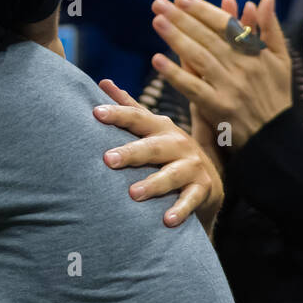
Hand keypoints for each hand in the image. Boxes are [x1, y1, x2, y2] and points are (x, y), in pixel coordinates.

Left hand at [93, 79, 223, 232]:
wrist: (206, 179)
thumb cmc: (167, 151)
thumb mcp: (151, 128)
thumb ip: (129, 108)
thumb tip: (103, 81)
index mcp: (160, 127)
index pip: (136, 118)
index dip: (117, 114)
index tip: (95, 113)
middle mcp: (177, 144)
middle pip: (152, 147)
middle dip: (131, 153)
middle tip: (108, 159)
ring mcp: (191, 166)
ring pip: (171, 175)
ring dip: (153, 184)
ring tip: (133, 194)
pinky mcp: (202, 189)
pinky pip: (190, 200)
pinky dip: (179, 210)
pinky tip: (166, 220)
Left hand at [149, 0, 292, 149]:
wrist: (276, 138)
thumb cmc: (277, 96)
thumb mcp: (281, 60)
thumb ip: (271, 28)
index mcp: (256, 52)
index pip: (225, 25)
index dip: (202, 10)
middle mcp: (242, 66)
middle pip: (208, 37)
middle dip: (182, 18)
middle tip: (159, 4)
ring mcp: (229, 86)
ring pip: (199, 57)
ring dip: (176, 39)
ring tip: (157, 22)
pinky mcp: (218, 107)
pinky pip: (193, 87)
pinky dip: (175, 74)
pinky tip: (157, 60)